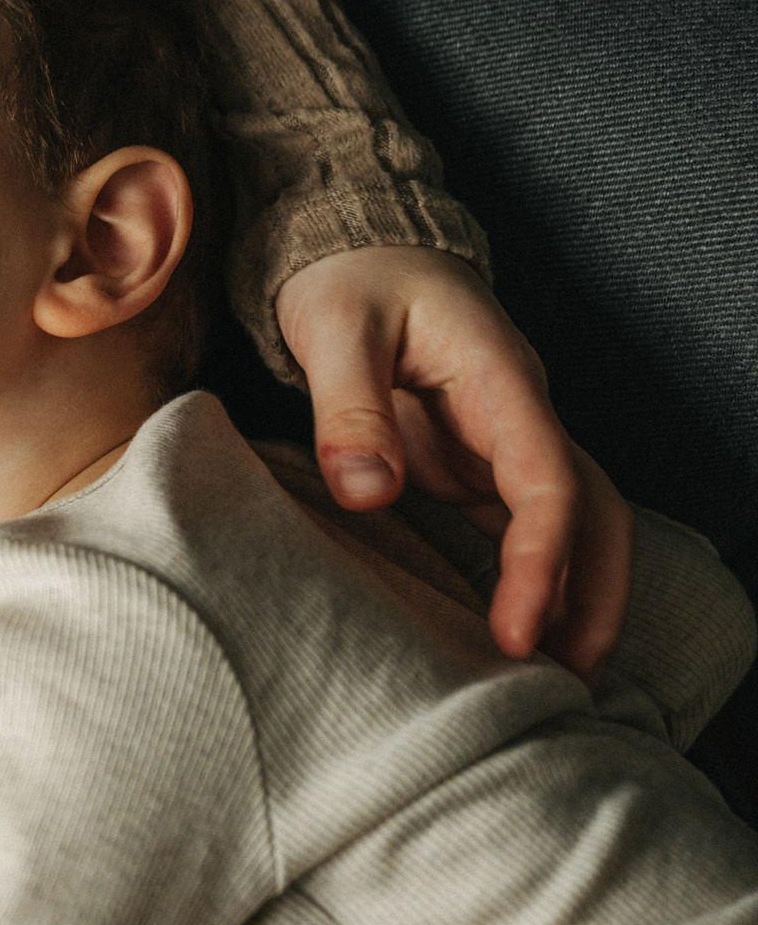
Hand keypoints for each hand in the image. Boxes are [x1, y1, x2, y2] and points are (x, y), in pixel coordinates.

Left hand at [275, 245, 631, 672]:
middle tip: (568, 676)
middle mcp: (518, 414)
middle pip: (592, 509)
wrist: (355, 248)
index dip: (543, 559)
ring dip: (576, 592)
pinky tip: (514, 632)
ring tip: (557, 674)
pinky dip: (532, 578)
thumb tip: (368, 494)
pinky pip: (522, 525)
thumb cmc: (347, 280)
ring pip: (572, 521)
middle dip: (593, 592)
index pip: (546, 480)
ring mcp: (502, 438)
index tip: (520, 630)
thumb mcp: (332, 327)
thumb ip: (348, 407)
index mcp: (499, 378)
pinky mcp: (475, 459)